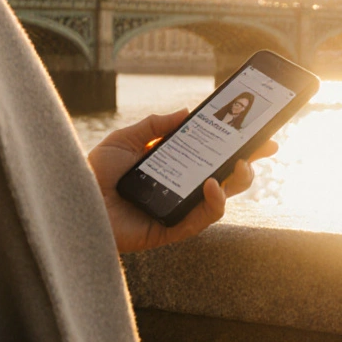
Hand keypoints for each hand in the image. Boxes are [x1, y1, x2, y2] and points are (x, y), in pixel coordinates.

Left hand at [87, 109, 278, 252]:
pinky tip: (213, 184)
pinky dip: (214, 202)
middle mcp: (180, 189)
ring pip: (222, 199)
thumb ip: (154, 126)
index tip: (260, 132)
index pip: (211, 156)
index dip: (237, 146)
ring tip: (240, 164)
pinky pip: (203, 219)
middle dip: (250, 162)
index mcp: (173, 167)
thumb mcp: (125, 140)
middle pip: (226, 178)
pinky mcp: (173, 229)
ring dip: (238, 180)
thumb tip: (187, 112)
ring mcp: (180, 210)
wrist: (76, 201)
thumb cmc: (95, 174)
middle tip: (265, 147)